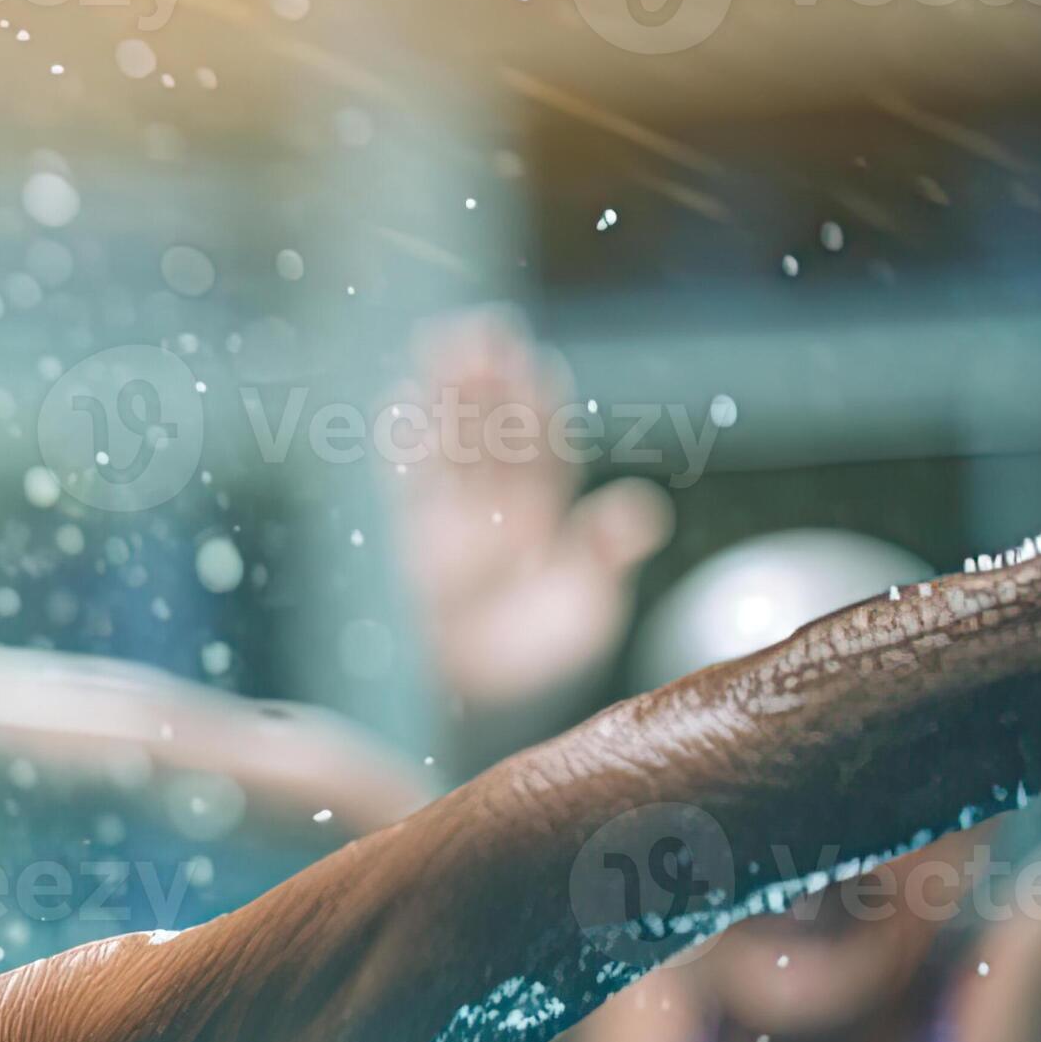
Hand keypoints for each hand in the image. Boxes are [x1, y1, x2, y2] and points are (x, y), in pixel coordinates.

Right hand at [390, 309, 669, 718]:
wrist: (458, 708)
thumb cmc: (525, 664)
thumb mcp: (579, 614)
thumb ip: (603, 558)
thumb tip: (643, 509)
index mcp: (542, 518)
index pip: (541, 449)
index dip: (536, 407)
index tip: (533, 364)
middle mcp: (494, 508)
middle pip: (490, 432)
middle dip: (485, 385)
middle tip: (482, 333)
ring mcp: (445, 519)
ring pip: (447, 444)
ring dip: (444, 397)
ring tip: (442, 345)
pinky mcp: (402, 539)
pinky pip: (402, 483)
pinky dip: (400, 444)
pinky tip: (397, 403)